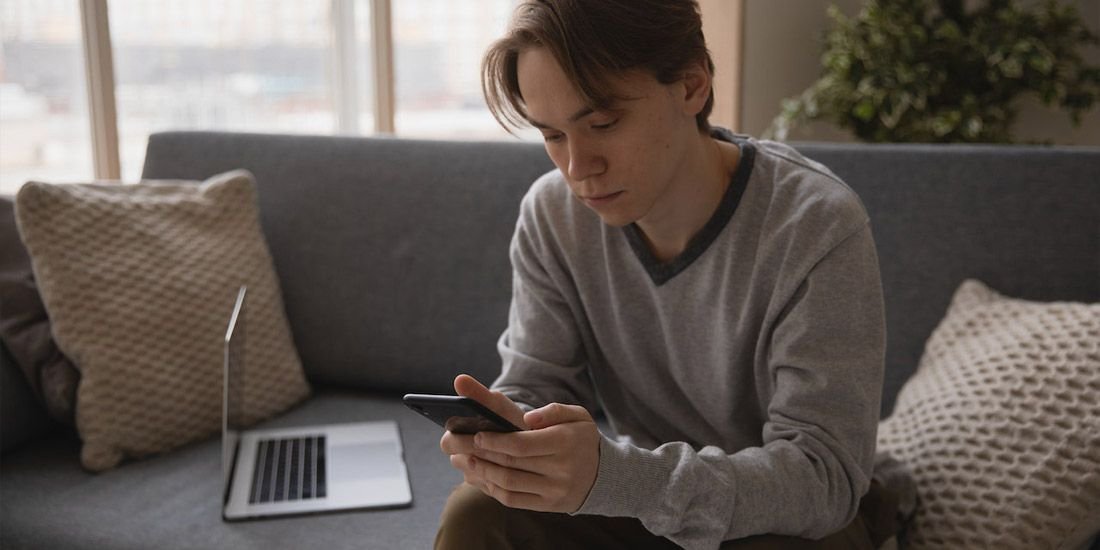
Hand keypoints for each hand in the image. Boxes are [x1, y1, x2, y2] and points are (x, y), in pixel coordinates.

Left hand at [438, 375, 600, 513]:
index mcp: (565, 442)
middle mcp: (560, 469)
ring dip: (479, 471)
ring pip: (508, 483)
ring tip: (460, 459)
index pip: (522, 444)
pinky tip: (476, 476)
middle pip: (510, 462)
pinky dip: (490, 488)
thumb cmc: (582, 438)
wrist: (605, 475)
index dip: (496, 440)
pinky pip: (512, 499)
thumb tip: (529, 418)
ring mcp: (554, 490)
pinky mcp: (548, 505)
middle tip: (453, 443)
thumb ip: (554, 410)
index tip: (476, 434)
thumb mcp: (578, 415)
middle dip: (478, 452)